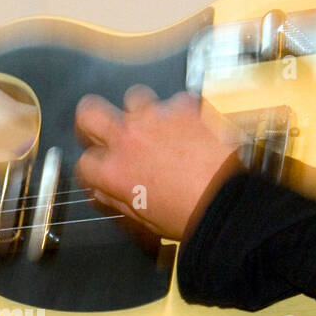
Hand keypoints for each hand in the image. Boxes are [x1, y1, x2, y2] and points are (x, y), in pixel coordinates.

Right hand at [74, 85, 243, 241]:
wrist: (231, 203)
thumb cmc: (191, 215)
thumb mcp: (144, 218)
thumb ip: (116, 199)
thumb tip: (103, 190)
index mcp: (115, 171)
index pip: (84, 161)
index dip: (92, 167)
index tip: (100, 169)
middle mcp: (129, 138)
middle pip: (89, 112)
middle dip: (91, 121)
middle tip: (103, 130)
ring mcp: (157, 117)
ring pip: (132, 98)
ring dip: (139, 112)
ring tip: (153, 127)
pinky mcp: (185, 106)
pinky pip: (174, 102)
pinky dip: (179, 114)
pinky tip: (188, 129)